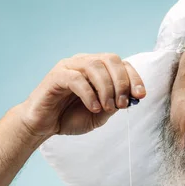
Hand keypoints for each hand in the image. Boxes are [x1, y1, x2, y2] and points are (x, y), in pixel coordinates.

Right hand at [18, 53, 146, 136]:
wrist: (44, 125)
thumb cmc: (70, 118)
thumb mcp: (100, 115)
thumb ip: (115, 105)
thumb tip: (132, 97)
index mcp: (98, 69)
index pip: (121, 64)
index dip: (134, 78)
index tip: (140, 95)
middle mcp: (84, 63)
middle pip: (110, 59)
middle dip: (122, 82)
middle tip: (122, 104)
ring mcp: (69, 66)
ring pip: (94, 66)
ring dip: (107, 88)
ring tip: (107, 107)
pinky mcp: (56, 76)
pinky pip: (76, 78)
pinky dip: (89, 93)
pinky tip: (94, 108)